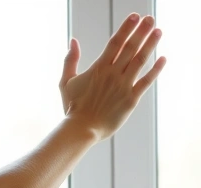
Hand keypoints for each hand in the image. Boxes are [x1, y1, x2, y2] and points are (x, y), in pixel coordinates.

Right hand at [59, 13, 166, 139]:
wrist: (81, 128)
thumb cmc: (73, 107)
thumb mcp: (66, 82)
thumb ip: (70, 60)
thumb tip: (73, 41)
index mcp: (98, 68)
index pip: (115, 43)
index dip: (126, 28)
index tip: (134, 16)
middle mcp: (113, 74)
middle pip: (130, 47)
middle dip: (141, 31)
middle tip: (150, 18)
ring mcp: (123, 86)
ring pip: (140, 60)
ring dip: (151, 44)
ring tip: (158, 31)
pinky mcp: (131, 98)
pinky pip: (146, 81)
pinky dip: (156, 69)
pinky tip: (162, 58)